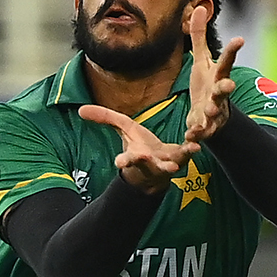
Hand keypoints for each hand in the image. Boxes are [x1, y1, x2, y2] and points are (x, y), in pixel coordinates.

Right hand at [79, 104, 199, 193]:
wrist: (159, 166)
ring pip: (167, 166)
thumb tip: (80, 109)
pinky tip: (196, 146)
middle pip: (144, 164)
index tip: (119, 163)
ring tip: (173, 165)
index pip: (125, 160)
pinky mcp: (181, 160)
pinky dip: (190, 151)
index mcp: (133, 157)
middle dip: (143, 161)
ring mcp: (165, 164)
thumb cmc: (139, 146)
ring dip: (169, 165)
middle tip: (143, 157)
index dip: (122, 161)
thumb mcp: (123, 128)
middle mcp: (149, 163)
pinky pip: (186, 156)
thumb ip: (104, 118)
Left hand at [184, 4, 242, 142]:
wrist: (209, 118)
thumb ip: (199, 37)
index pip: (226, 61)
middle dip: (226, 87)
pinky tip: (190, 138)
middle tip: (229, 84)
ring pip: (214, 112)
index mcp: (217, 76)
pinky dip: (196, 136)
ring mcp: (213, 112)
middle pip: (224, 89)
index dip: (233, 50)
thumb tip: (200, 6)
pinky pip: (200, 132)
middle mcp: (218, 94)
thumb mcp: (201, 61)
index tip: (240, 39)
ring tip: (208, 112)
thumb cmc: (206, 85)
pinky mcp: (204, 129)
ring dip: (211, 112)